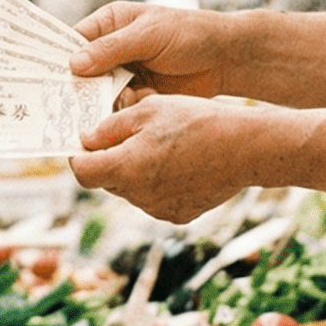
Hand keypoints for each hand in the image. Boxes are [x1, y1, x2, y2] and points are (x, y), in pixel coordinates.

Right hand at [70, 1, 232, 102]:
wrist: (225, 59)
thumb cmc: (189, 34)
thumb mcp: (148, 35)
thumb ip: (111, 49)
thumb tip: (73, 64)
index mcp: (110, 24)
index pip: (74, 40)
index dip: (58, 58)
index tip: (44, 77)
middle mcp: (112, 49)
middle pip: (83, 72)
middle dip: (82, 86)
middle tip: (76, 101)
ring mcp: (125, 73)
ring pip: (100, 93)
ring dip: (109, 99)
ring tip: (127, 96)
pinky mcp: (139, 94)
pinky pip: (120, 106)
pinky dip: (128, 107)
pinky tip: (145, 99)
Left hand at [70, 95, 261, 223]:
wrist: (245, 147)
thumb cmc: (196, 122)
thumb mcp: (148, 110)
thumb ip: (111, 127)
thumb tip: (87, 139)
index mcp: (125, 168)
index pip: (83, 172)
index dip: (80, 157)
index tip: (86, 143)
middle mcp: (138, 196)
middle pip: (108, 180)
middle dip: (111, 159)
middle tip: (128, 135)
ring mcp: (159, 209)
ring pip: (132, 189)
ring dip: (135, 171)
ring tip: (161, 145)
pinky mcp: (179, 215)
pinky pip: (156, 199)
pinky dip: (158, 183)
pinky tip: (179, 163)